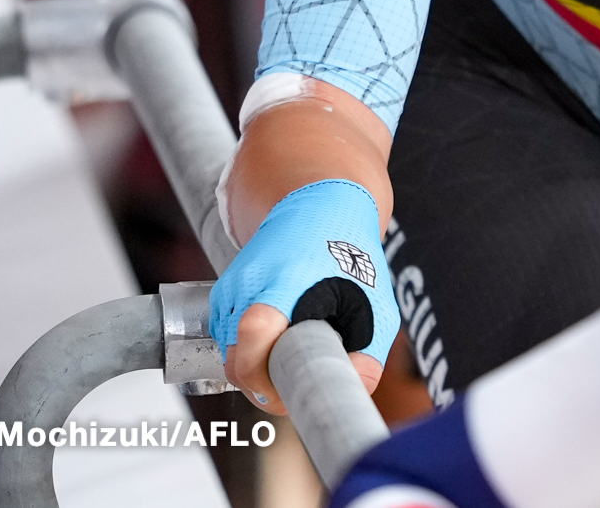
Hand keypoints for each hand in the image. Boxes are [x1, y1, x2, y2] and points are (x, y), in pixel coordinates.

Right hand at [211, 180, 398, 411]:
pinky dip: (250, 352)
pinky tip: (281, 338)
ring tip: (297, 354)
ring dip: (258, 370)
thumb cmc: (350, 255)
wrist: (318, 205)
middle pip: (236, 361)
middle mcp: (247, 285)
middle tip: (300, 383)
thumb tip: (349, 393)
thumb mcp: (375, 307)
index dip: (264, 377)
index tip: (288, 391)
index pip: (253, 334)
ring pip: (231, 356)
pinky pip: (230, 341)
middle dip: (265, 386)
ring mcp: (230, 289)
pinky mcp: (223, 293)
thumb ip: (367, 357)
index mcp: (284, 283)